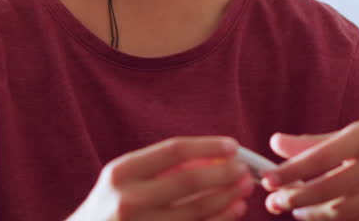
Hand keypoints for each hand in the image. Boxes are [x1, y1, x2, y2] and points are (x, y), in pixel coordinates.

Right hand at [68, 136, 255, 220]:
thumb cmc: (113, 205)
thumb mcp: (126, 179)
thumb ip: (163, 166)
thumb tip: (215, 157)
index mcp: (122, 172)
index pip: (174, 150)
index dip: (208, 146)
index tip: (234, 147)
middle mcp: (128, 199)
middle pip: (188, 181)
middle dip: (224, 174)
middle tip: (246, 171)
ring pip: (196, 213)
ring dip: (227, 199)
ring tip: (244, 191)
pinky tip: (233, 212)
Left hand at [261, 120, 358, 220]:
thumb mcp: (354, 134)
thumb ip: (314, 142)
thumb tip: (275, 143)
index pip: (321, 155)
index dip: (291, 171)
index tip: (268, 181)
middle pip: (329, 189)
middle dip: (296, 200)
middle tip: (275, 204)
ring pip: (343, 213)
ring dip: (313, 216)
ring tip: (297, 212)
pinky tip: (323, 218)